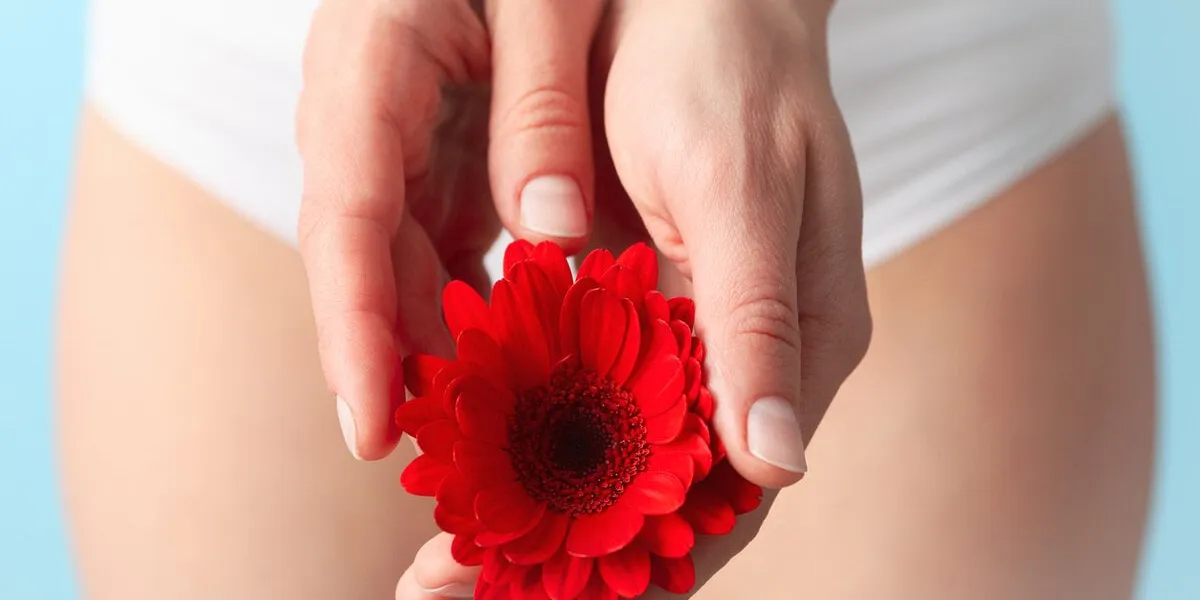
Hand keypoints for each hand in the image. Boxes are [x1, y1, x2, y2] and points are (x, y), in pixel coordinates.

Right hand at [296, 0, 605, 459]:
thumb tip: (548, 229)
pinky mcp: (428, 159)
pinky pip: (433, 248)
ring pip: (396, 264)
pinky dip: (467, 308)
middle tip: (448, 458)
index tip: (370, 425)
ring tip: (488, 431)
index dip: (354, 326)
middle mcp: (361, 111)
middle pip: (362, 257)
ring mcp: (391, 140)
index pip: (346, 211)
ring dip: (434, 347)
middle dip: (392, 362)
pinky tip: (513, 362)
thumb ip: (542, 102)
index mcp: (371, 60)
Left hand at [394, 0, 871, 596]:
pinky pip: (593, 397)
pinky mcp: (650, 310)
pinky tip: (467, 458)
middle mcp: (750, 362)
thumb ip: (757, 322)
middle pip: (666, 501)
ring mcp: (697, 340)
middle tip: (441, 586)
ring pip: (624, 461)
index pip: (726, 500)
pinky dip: (532, 434)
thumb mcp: (740, 187)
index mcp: (798, 346)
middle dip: (563, 559)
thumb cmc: (732, 74)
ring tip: (445, 551)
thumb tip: (779, 463)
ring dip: (540, 510)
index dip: (633, 572)